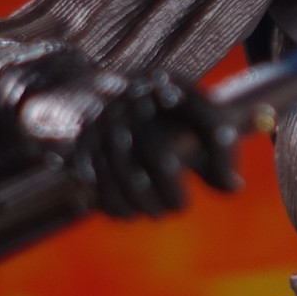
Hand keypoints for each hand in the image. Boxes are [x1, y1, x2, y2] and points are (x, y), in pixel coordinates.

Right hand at [22, 69, 241, 218]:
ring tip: (155, 212)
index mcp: (169, 83)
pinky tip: (127, 211)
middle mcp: (137, 94)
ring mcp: (102, 116)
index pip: (209, 118)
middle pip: (161, 155)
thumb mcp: (177, 115)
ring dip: (145, 205)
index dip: (224, 154)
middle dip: (172, 192)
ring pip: (127, 176)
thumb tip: (233, 187)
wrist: (63, 94)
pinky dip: (116, 205)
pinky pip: (99, 183)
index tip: (231, 184)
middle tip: (179, 207)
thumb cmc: (139, 114)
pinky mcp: (75, 139)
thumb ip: (211, 147)